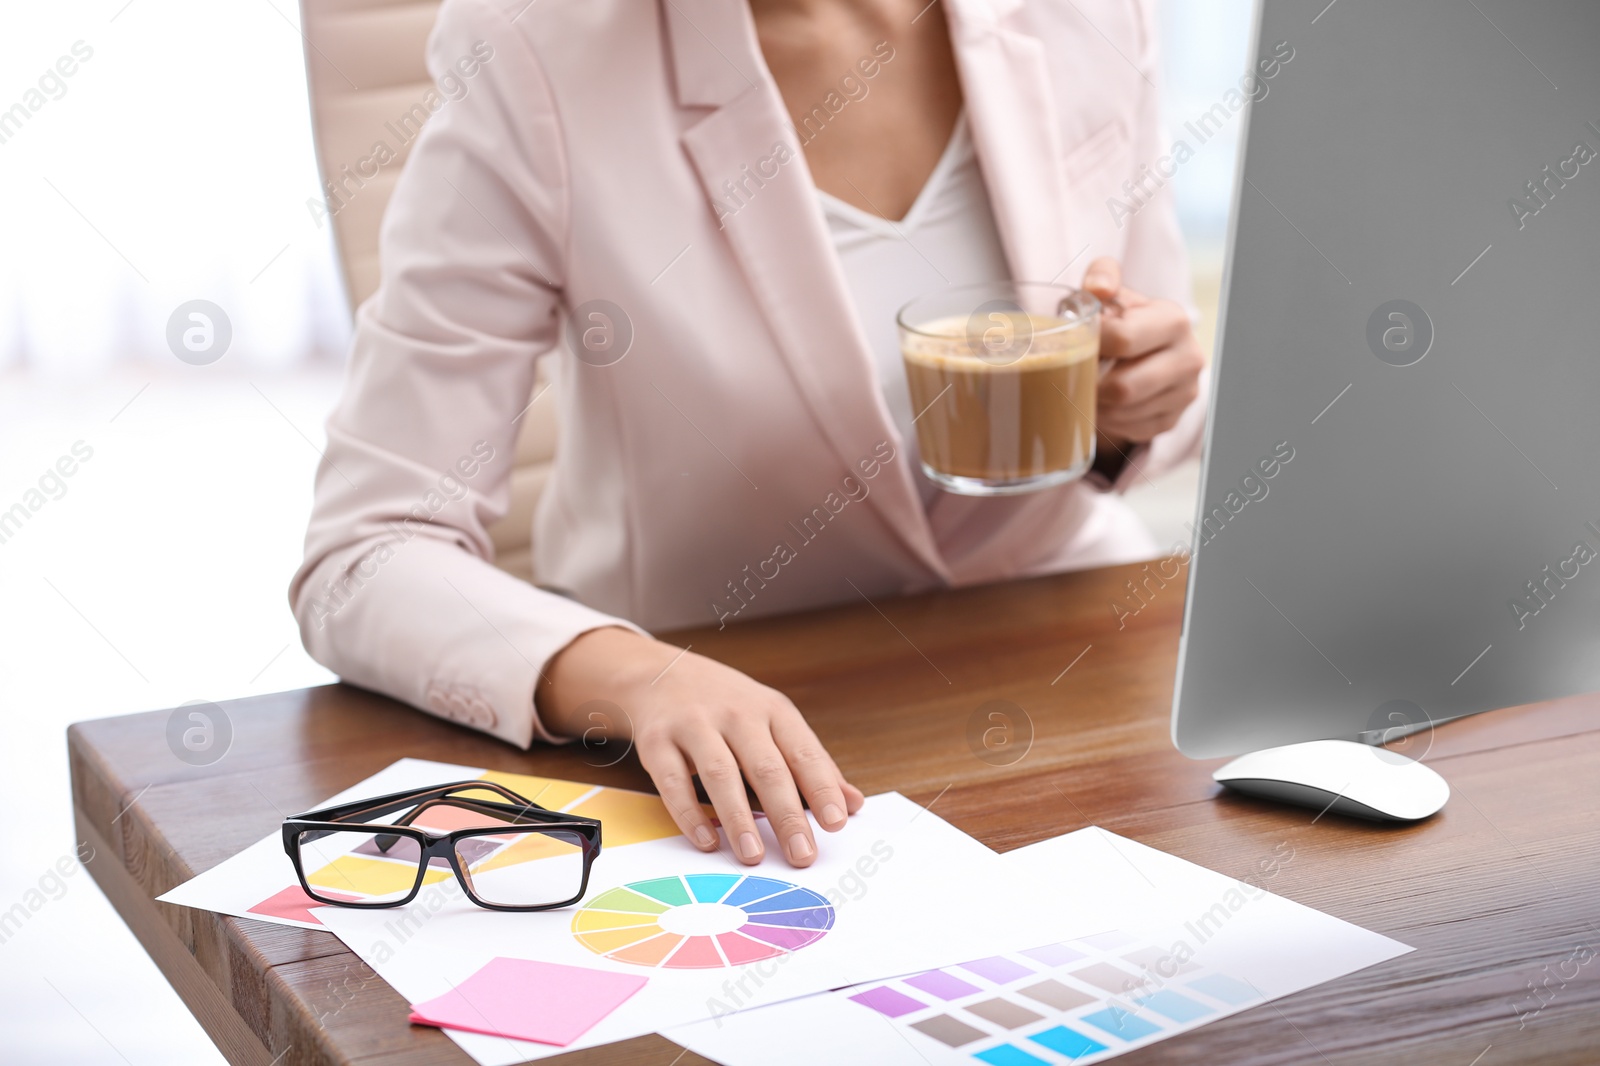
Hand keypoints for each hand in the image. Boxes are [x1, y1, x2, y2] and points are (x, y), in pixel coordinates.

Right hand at [536, 627, 864, 866]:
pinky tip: (707, 841)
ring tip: (754, 856)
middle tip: (802, 854)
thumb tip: (854, 803)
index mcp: (772, 710)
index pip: (803, 752)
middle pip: (766, 767)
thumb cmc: (728, 706)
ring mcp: (694, 725)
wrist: (659, 673)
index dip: (821, 788)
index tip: (837, 823)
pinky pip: (673, 781)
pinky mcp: (657, 741)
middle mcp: (736, 714)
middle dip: (786, 814)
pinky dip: (690, 814)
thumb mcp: (774, 721)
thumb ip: (812, 764)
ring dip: (738, 818)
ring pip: (720, 774)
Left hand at [1082, 257, 1203, 449]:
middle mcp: (1188, 358)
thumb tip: (1098, 288)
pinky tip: (1099, 402)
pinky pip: (1129, 429)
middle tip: (1070, 374)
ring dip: (1094, 403)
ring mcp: (1184, 393)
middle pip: (1123, 387)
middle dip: (1090, 383)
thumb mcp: (1113, 293)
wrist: (1150, 351)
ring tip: (1082, 386)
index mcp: (1173, 320)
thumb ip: (1102, 277)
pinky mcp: (1172, 420)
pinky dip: (1107, 419)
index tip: (1073, 342)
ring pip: (1123, 412)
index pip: (1122, 339)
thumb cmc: (1121, 319)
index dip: (1088, 344)